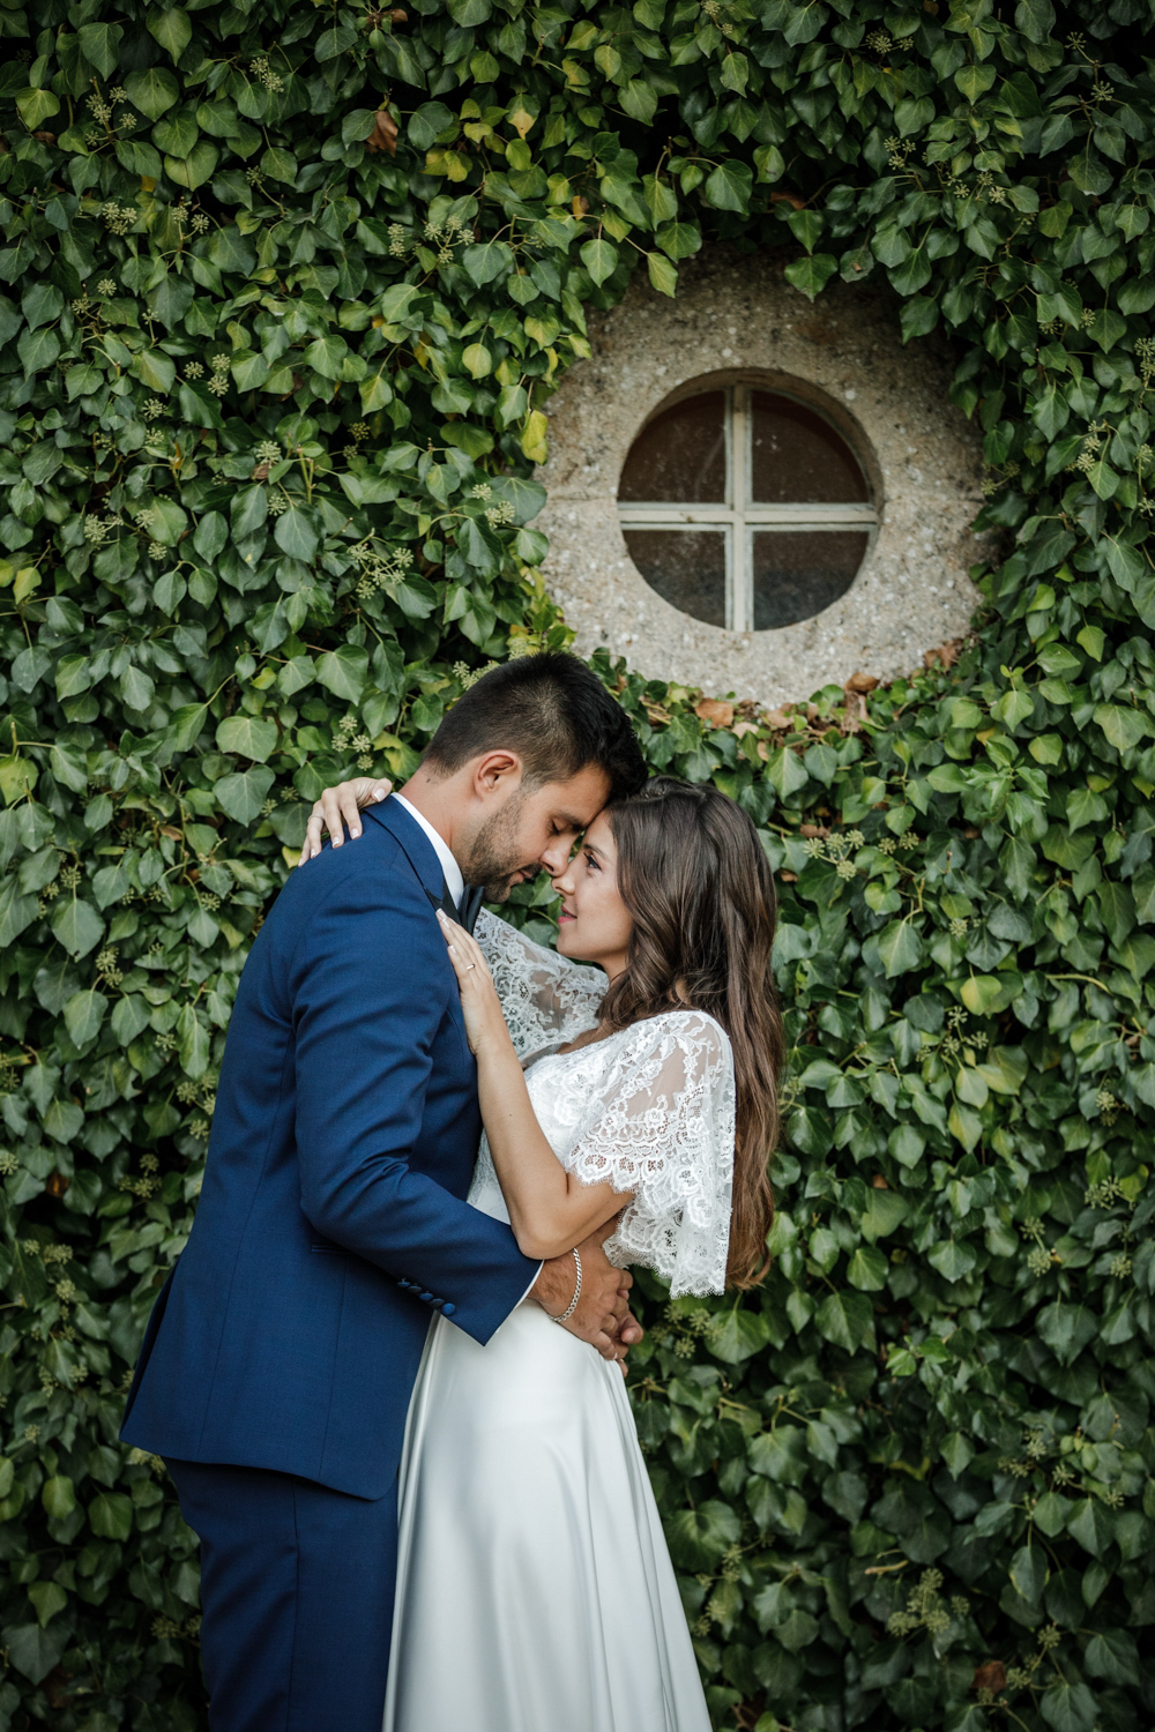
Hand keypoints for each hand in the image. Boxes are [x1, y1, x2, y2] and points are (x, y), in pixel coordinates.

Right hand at [299, 775, 392, 865]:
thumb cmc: (371, 792)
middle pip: (330, 815)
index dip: (352, 820)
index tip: (357, 836)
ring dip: (314, 840)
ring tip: (316, 856)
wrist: (358, 795)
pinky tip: (304, 863)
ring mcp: (319, 810)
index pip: (348, 805)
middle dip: (334, 831)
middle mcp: (329, 798)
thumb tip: (376, 796)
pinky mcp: (315, 822)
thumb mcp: (380, 785)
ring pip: (313, 825)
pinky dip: (306, 849)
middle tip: (338, 846)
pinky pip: (308, 836)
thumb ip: (383, 787)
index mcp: (345, 790)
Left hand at [437, 910, 508, 1057]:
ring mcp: (479, 985)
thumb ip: (465, 994)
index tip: (447, 920)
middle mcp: (483, 978)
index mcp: (484, 980)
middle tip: (439, 911)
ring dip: (452, 935)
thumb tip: (450, 987)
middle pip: (468, 945)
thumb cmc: (483, 1033)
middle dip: (454, 927)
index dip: (460, 933)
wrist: (495, 1048)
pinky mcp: (473, 994)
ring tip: (440, 920)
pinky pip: (464, 972)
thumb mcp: (474, 1008)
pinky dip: (456, 957)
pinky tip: (447, 945)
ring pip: (465, 954)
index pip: (472, 949)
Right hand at [532, 1223, 642, 1367]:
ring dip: (618, 1330)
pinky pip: (604, 1344)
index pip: (626, 1282)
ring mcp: (599, 1315)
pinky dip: (611, 1351)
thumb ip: (604, 1227)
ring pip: (615, 1325)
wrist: (545, 1276)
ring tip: (622, 1337)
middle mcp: (609, 1297)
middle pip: (622, 1307)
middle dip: (621, 1309)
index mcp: (611, 1276)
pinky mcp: (588, 1330)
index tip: (620, 1288)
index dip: (623, 1286)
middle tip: (618, 1312)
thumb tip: (617, 1213)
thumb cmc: (564, 1255)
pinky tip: (614, 1355)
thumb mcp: (589, 1237)